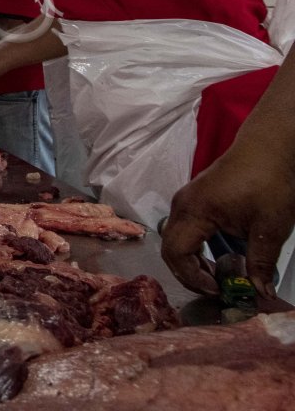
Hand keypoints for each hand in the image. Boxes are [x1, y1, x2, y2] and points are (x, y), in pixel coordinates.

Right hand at [162, 132, 294, 299]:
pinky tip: (220, 256)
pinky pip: (186, 230)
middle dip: (190, 273)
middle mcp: (182, 205)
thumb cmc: (268, 181)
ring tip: (219, 276)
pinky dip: (197, 248)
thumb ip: (261, 262)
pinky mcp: (195, 199)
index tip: (218, 289)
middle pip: (170, 248)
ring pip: (177, 240)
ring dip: (193, 262)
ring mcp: (187, 201)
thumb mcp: (270, 227)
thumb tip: (261, 293)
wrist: (270, 147)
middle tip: (217, 288)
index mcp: (194, 210)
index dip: (192, 276)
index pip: (176, 252)